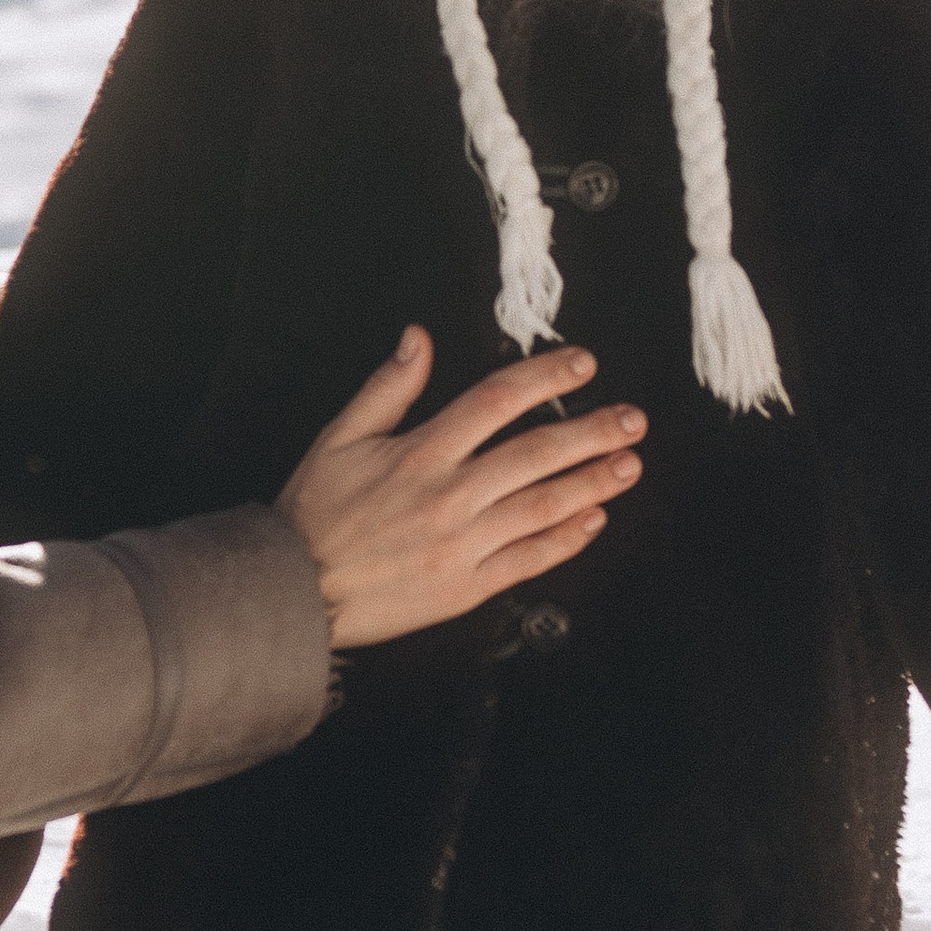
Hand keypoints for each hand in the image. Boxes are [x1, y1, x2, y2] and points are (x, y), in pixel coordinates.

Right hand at [277, 327, 643, 650]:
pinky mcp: (468, 586)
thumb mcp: (339, 437)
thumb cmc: (316, 514)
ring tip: (629, 465)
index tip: (583, 364)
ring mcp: (463, 544)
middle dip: (592, 432)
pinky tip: (594, 519)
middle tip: (632, 418)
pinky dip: (567, 539)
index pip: (497, 401)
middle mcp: (449, 496)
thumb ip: (387, 387)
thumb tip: (417, 338)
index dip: (546, 378)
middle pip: (536, 454)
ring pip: (544, 506)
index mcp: (420, 453)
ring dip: (593, 483)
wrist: (298, 591)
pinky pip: (530, 559)